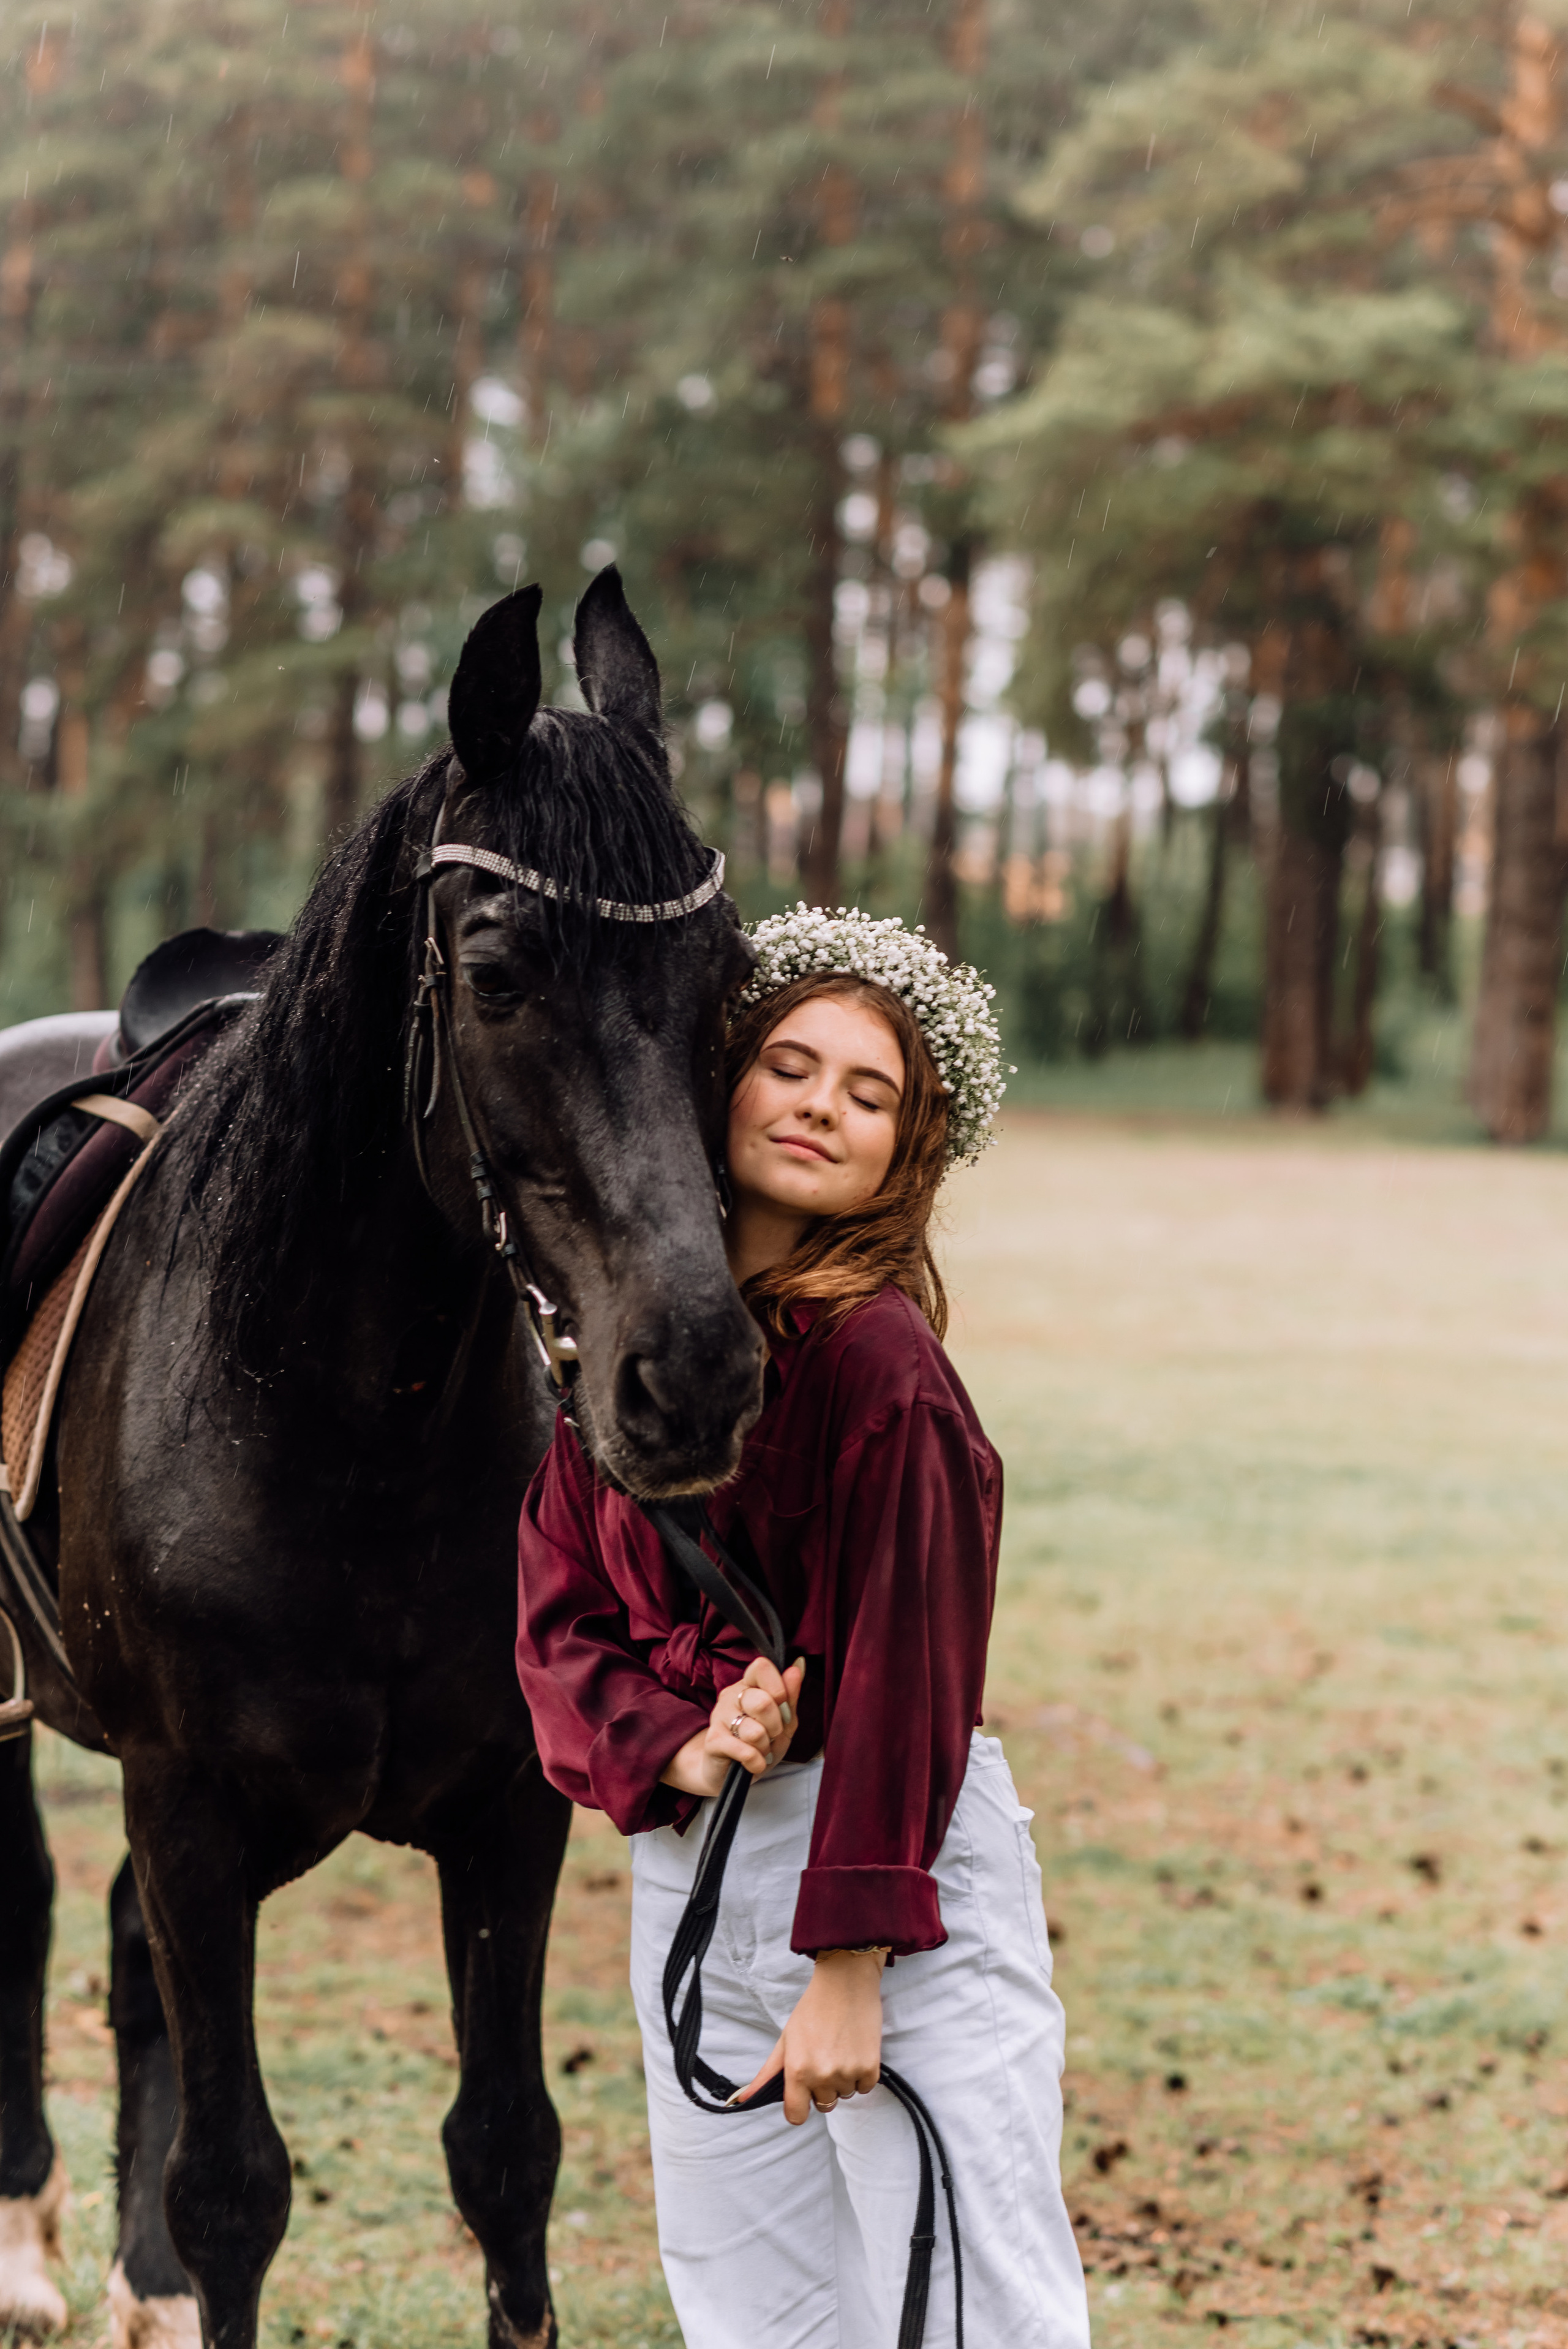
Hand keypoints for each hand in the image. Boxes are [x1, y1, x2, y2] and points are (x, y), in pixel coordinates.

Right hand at [659, 1655, 805, 1798]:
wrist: (728, 1772)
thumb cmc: (759, 1744)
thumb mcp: (783, 1723)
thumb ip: (790, 1696)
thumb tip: (799, 1664)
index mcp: (749, 1684)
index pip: (762, 1667)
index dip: (779, 1688)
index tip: (783, 1708)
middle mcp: (731, 1695)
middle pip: (763, 1702)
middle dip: (776, 1726)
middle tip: (772, 1735)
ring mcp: (719, 1716)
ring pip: (754, 1731)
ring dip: (765, 1747)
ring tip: (760, 1750)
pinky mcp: (713, 1740)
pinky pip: (745, 1751)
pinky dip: (757, 1762)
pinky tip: (754, 1764)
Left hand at [736, 1948, 885, 2125]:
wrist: (846, 1982)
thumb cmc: (812, 2009)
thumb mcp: (785, 2040)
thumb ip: (766, 2074)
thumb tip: (742, 2100)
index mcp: (798, 2071)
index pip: (796, 2116)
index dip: (798, 2107)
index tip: (802, 2094)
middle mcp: (823, 2076)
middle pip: (823, 2104)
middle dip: (822, 2087)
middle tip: (823, 2057)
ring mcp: (848, 2073)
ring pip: (844, 2095)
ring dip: (842, 2079)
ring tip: (839, 2050)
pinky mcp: (870, 2068)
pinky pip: (864, 2087)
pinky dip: (861, 2074)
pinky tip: (854, 2050)